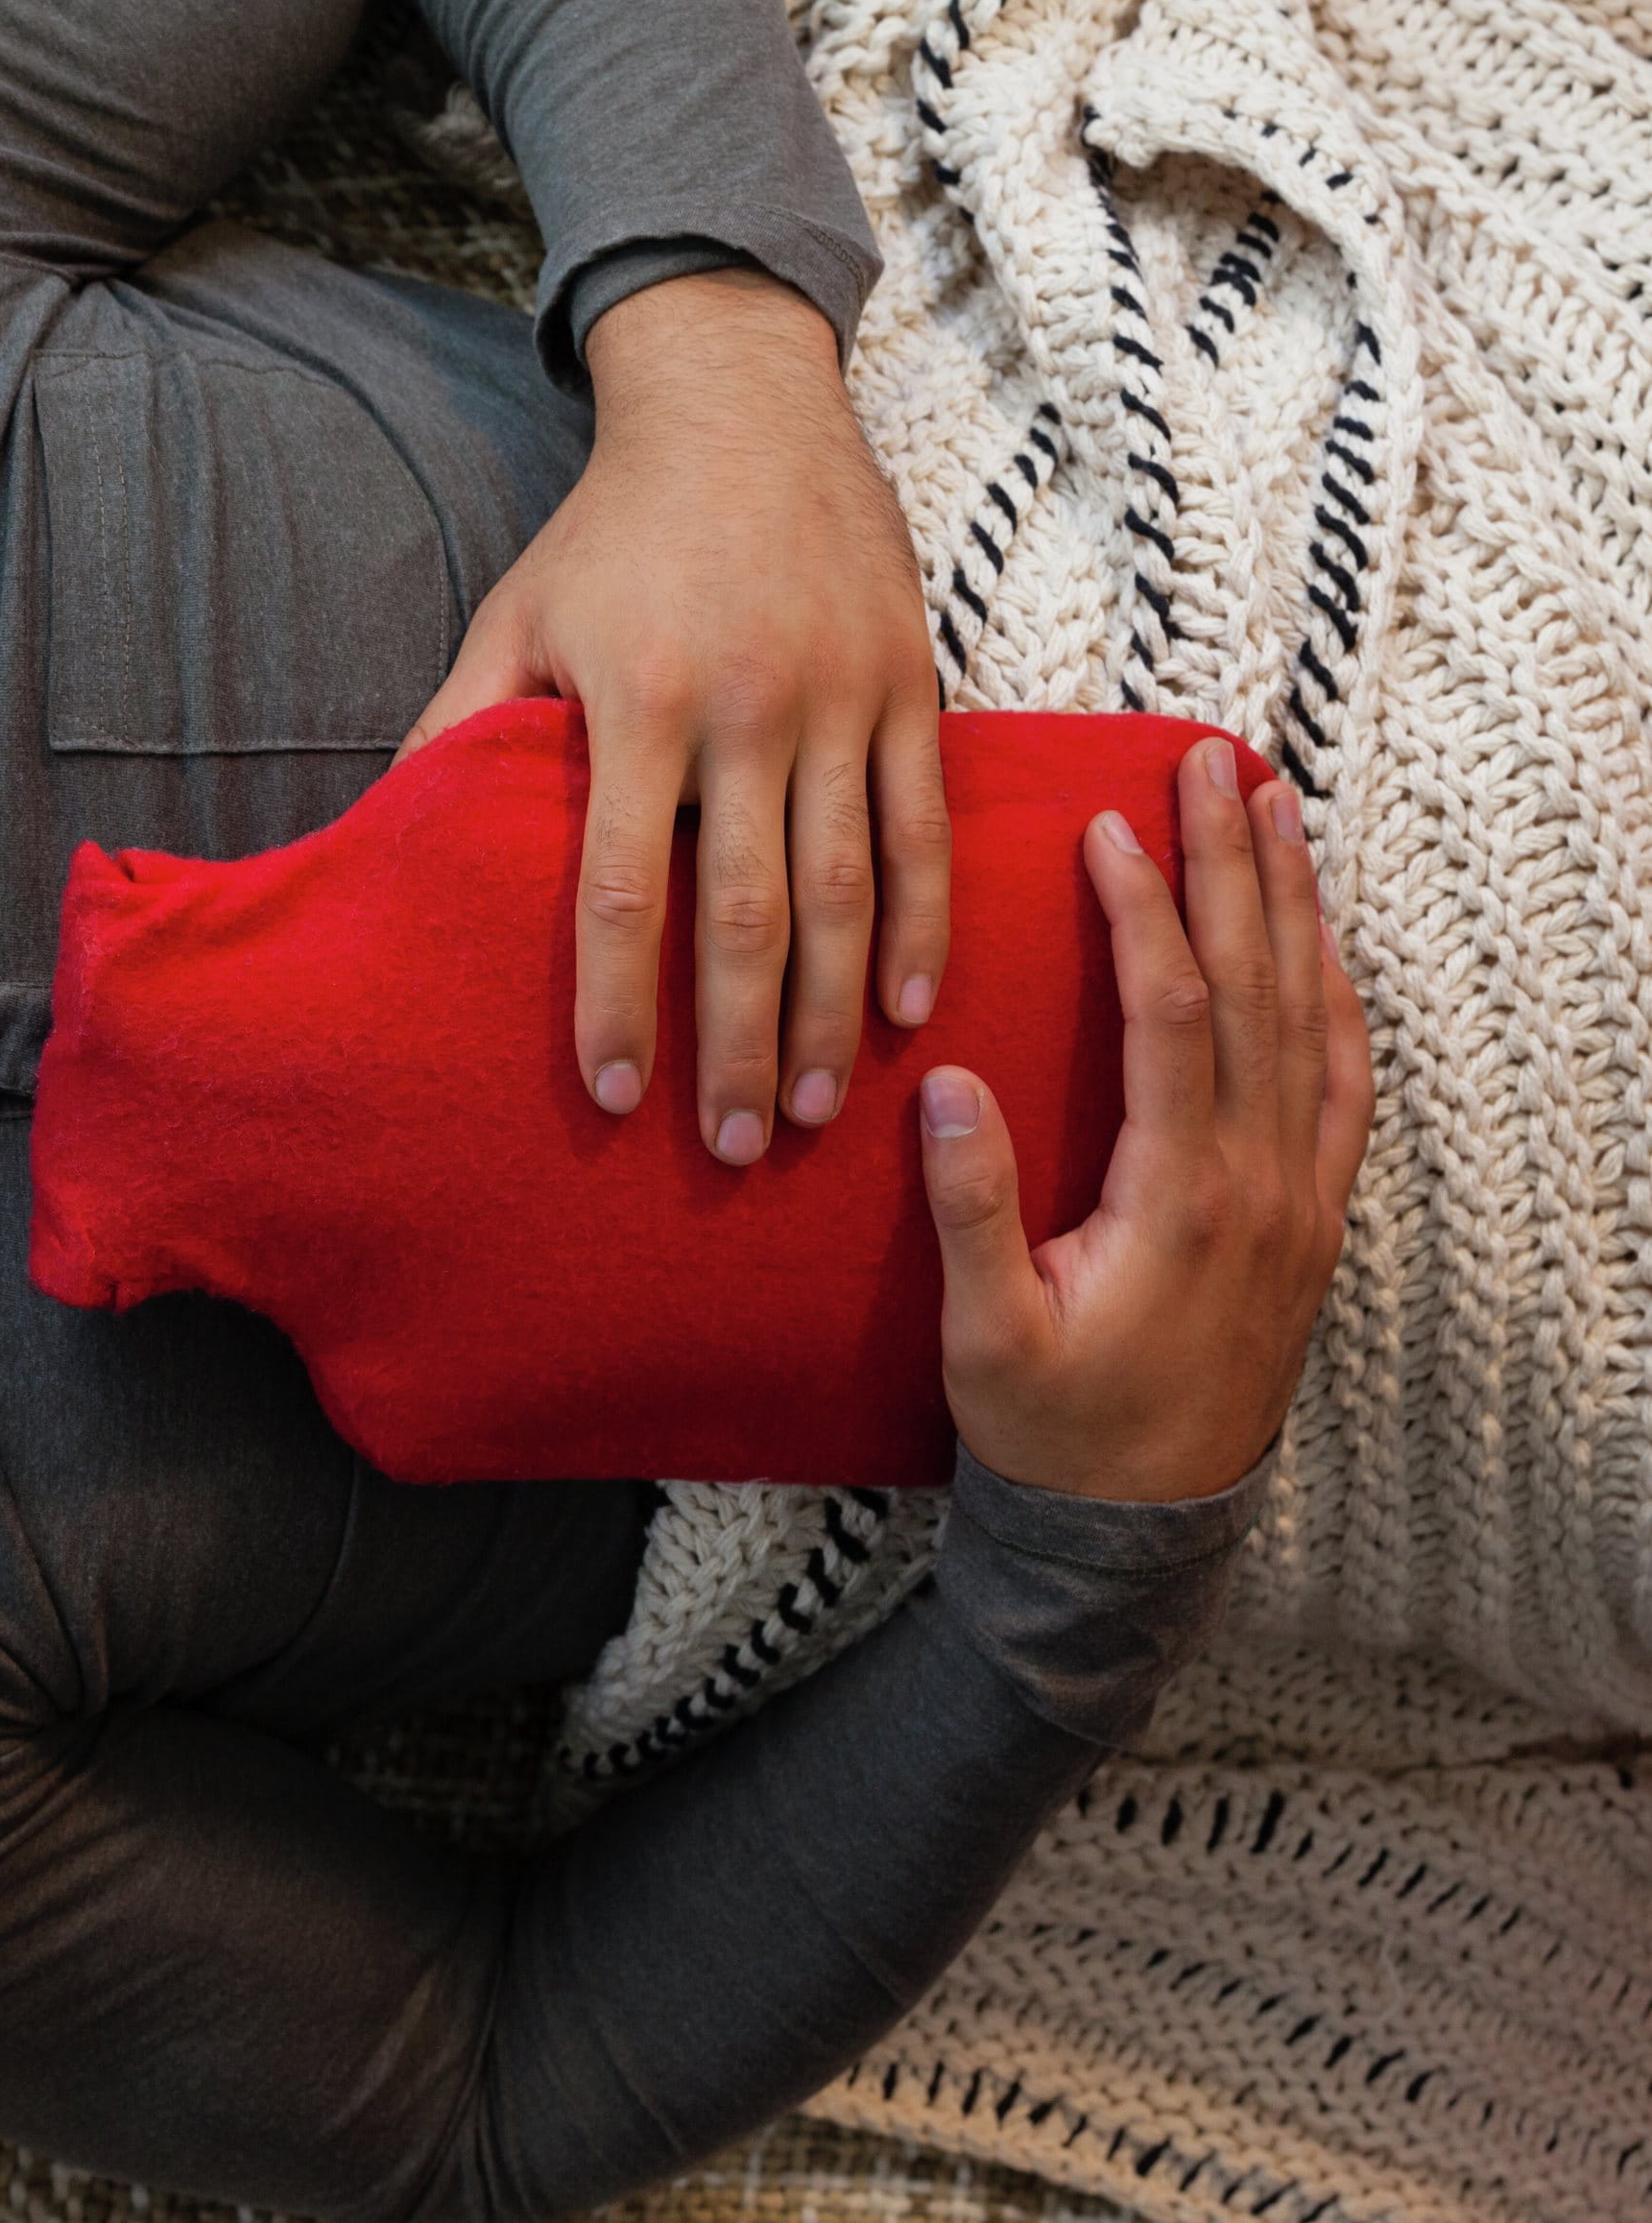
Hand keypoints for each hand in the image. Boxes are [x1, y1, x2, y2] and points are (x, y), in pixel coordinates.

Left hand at [399, 269, 944, 1165]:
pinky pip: (923, 828)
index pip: (622, 885)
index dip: (615, 1001)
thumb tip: (386, 837)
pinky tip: (907, 1012)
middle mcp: (751, 704)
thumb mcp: (515, 619)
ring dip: (835, 1012)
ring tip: (819, 1110)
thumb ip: (458, 732)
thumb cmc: (609, 532)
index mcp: (641, 698)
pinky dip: (923, 926)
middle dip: (741, 1043)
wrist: (740, 402)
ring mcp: (842, 695)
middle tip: (733, 1147)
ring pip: (848, 887)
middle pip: (748, 911)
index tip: (609, 1097)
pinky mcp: (912, 683)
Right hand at [915, 744, 1370, 1502]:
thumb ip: (971, 1210)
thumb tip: (950, 1084)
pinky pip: (1339, 1082)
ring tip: (1273, 807)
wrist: (1141, 1526)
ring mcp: (1298, 1198)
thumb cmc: (1051, 1430)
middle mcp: (1258, 1184)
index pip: (1173, 1019)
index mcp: (1178, 1200)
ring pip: (1309, 1018)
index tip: (1114, 828)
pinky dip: (1330, 994)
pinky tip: (1315, 939)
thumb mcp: (984, 1335)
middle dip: (1235, 865)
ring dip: (1292, 906)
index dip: (1147, 914)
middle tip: (1214, 762)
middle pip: (1256, 989)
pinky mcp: (1310, 1217)